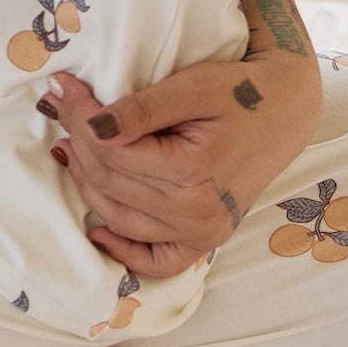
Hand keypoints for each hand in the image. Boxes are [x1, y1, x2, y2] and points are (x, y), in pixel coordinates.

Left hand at [42, 27, 317, 276]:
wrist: (286, 111)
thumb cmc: (241, 91)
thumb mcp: (191, 88)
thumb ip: (140, 110)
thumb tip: (89, 125)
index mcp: (194, 173)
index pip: (108, 150)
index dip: (78, 116)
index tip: (63, 86)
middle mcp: (196, 214)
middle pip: (107, 181)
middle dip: (76, 139)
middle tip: (61, 104)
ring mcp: (202, 234)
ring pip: (117, 215)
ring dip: (85, 181)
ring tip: (68, 145)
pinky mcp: (205, 241)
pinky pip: (155, 261)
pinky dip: (123, 250)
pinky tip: (97, 231)